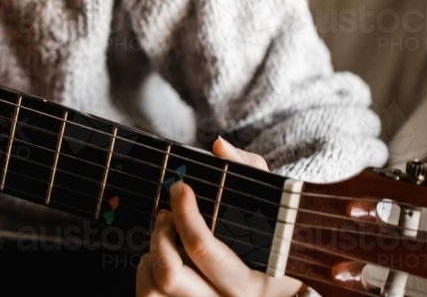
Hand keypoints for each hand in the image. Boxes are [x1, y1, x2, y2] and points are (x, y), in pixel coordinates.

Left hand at [136, 137, 305, 296]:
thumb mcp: (272, 202)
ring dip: (150, 255)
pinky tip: (158, 254)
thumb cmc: (276, 236)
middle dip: (160, 235)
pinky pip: (149, 296)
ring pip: (154, 289)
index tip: (179, 187)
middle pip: (170, 274)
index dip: (185, 214)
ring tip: (162, 234)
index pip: (203, 250)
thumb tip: (219, 145)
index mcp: (249, 280)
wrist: (281, 285)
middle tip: (166, 213)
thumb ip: (248, 170)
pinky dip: (145, 271)